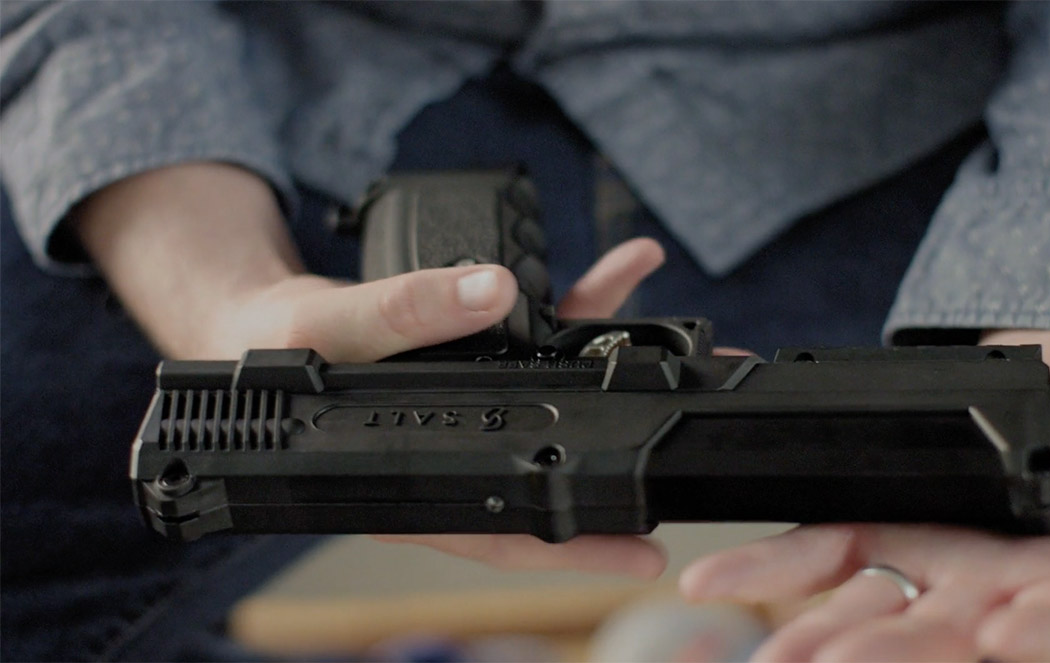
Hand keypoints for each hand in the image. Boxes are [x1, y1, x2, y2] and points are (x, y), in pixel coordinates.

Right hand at [231, 237, 667, 577]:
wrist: (257, 321)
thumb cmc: (271, 348)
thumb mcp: (328, 327)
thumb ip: (404, 314)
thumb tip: (489, 292)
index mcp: (410, 483)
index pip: (500, 532)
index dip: (572, 547)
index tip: (643, 552)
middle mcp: (452, 451)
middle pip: (552, 470)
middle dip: (629, 459)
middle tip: (695, 459)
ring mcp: (474, 406)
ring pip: (561, 397)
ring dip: (624, 365)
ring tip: (694, 348)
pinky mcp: (479, 359)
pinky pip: (542, 338)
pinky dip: (584, 307)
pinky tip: (626, 271)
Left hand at [680, 331, 1049, 661]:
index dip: (1034, 636)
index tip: (1006, 640)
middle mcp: (985, 589)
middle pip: (933, 634)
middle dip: (885, 656)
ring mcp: (926, 561)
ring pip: (863, 608)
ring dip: (814, 634)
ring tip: (767, 657)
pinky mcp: (875, 520)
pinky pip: (819, 548)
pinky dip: (772, 566)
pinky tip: (716, 581)